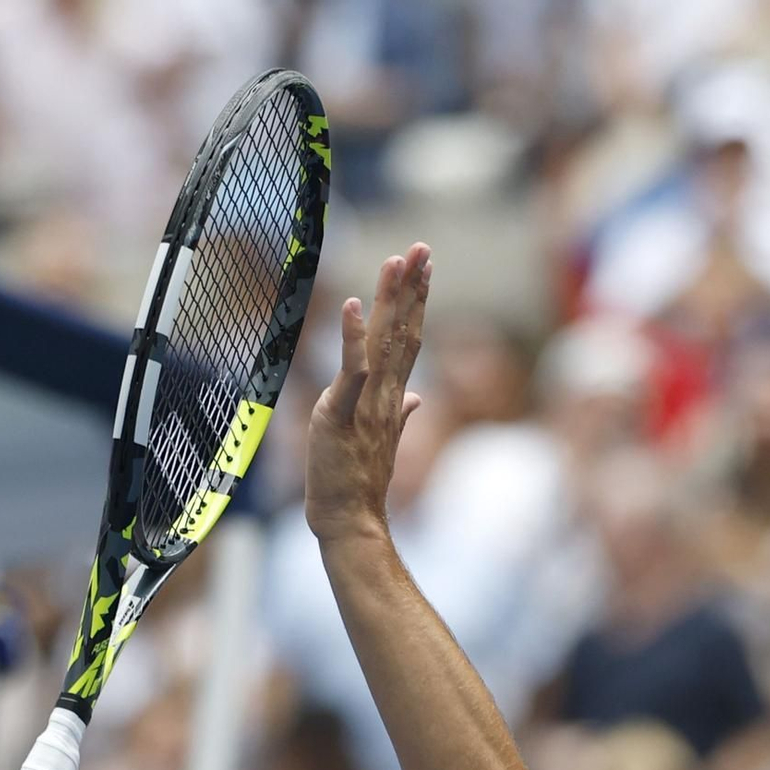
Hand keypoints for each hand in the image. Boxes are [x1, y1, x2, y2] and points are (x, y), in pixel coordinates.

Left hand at [305, 243, 430, 546]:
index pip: (409, 341)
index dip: (417, 303)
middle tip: (421, 248)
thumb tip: (417, 398)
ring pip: (383, 342)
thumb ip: (401, 414)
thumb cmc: (358, 484)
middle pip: (402, 331)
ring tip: (396, 260)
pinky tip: (352, 304)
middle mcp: (385, 394)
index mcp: (391, 397)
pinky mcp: (344, 413)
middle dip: (412, 288)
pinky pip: (352, 370)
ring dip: (390, 300)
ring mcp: (367, 403)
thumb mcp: (381, 441)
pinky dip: (352, 337)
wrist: (349, 520)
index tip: (425, 269)